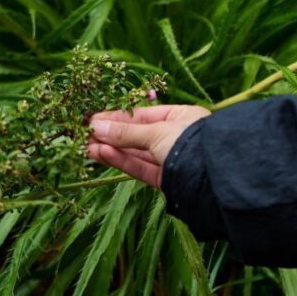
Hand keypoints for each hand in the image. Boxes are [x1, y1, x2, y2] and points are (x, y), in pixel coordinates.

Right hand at [86, 105, 210, 187]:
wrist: (212, 178)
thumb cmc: (189, 142)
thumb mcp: (156, 132)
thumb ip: (125, 132)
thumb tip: (95, 126)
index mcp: (181, 118)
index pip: (143, 115)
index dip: (117, 117)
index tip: (93, 119)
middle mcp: (176, 138)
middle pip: (137, 135)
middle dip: (110, 135)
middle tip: (84, 134)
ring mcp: (170, 160)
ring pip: (136, 153)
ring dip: (111, 149)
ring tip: (86, 146)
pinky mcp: (166, 180)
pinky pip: (140, 167)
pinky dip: (121, 161)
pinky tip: (101, 154)